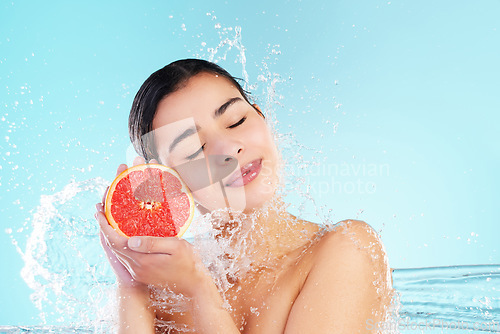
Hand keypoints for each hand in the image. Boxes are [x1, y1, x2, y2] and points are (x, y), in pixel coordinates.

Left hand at [96, 157, 210, 294]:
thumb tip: (131, 240)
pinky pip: (125, 257)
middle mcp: (136, 268)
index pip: (116, 242)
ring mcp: (138, 272)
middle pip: (113, 247)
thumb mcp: (176, 247)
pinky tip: (122, 236)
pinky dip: (119, 244)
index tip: (99, 212)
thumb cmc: (188, 263)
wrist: (193, 285)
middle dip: (104, 228)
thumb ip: (153, 243)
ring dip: (110, 236)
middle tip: (99, 211)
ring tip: (107, 220)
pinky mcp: (142, 273)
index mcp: (142, 261)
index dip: (105, 226)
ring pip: (118, 252)